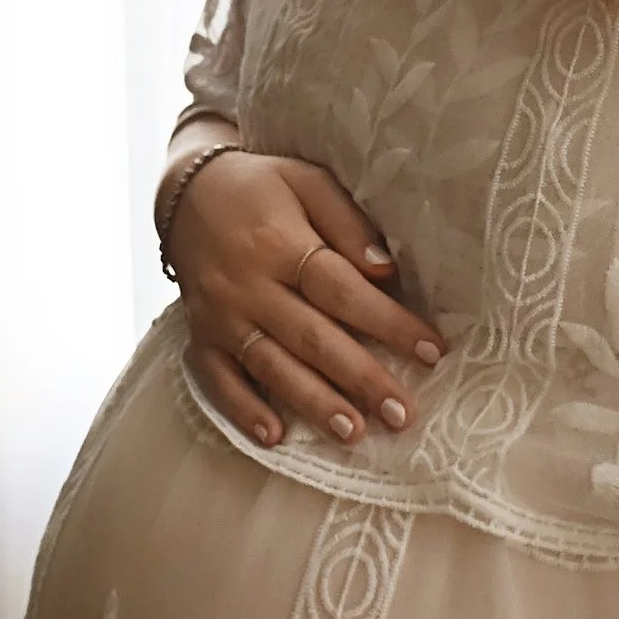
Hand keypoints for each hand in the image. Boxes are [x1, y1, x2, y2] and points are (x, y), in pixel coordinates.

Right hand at [165, 147, 443, 449]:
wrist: (186, 193)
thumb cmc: (263, 188)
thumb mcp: (307, 182)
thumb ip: (348, 224)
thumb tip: (386, 271)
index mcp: (279, 242)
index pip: (341, 290)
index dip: (388, 323)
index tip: (432, 351)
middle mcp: (247, 285)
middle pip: (312, 337)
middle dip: (361, 378)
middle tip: (403, 414)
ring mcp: (220, 316)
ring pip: (271, 366)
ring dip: (314, 403)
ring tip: (355, 433)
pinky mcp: (199, 337)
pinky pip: (216, 379)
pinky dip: (242, 409)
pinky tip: (274, 436)